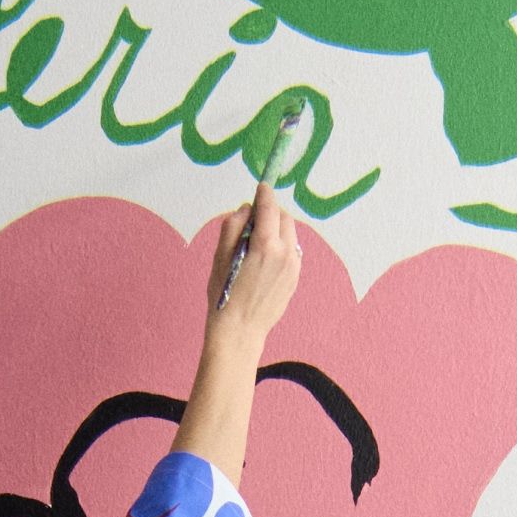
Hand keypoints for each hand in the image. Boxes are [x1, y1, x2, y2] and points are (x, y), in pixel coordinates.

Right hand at [203, 182, 301, 344]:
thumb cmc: (224, 294)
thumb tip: (246, 209)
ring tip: (257, 242)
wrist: (240, 330)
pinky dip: (281, 246)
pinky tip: (264, 259)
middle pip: (284, 218)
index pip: (269, 207)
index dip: (264, 194)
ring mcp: (293, 267)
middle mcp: (285, 253)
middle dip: (271, 212)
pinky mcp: (295, 278)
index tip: (261, 186)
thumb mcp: (220, 256)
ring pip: (290, 234)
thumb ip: (234, 226)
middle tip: (253, 219)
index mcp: (265, 245)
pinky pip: (292, 252)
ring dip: (277, 229)